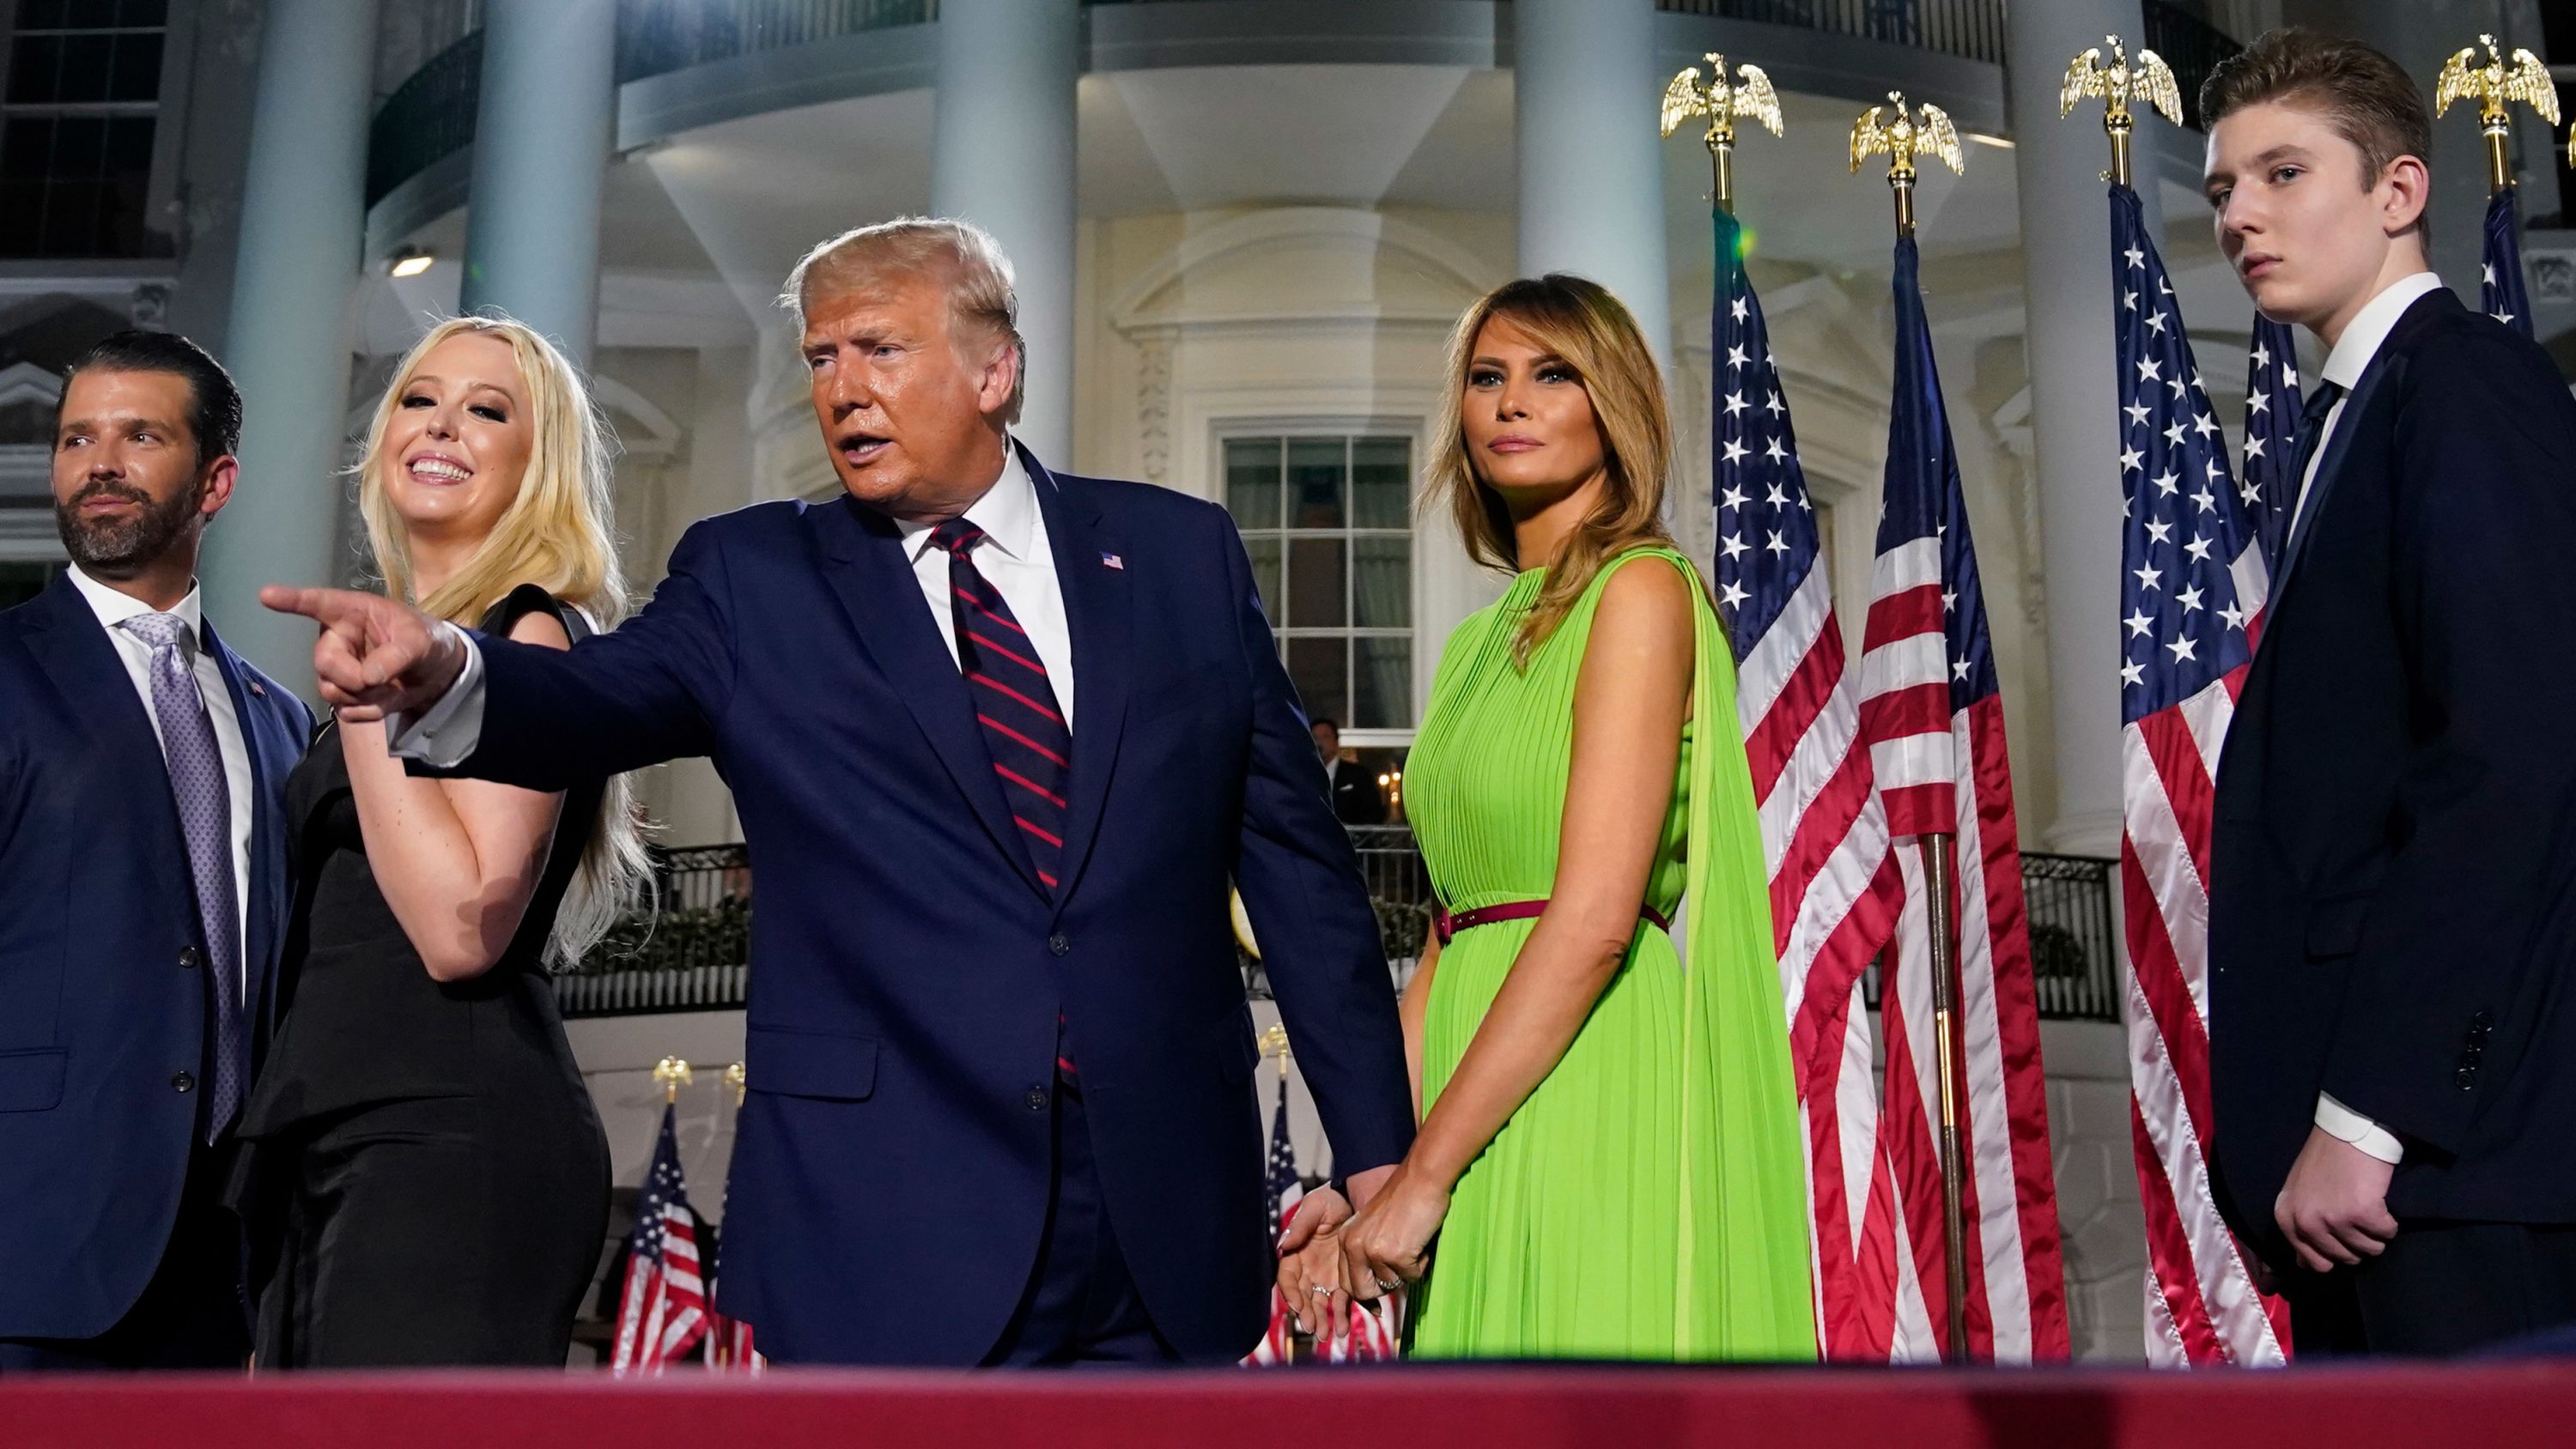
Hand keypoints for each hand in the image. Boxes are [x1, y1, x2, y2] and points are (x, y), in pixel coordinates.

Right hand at [260, 585, 465, 720]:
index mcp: (353, 613)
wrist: (438, 674)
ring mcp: (339, 668)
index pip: (319, 603)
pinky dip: (369, 712)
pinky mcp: (346, 694)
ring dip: (364, 697)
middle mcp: (338, 639)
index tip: (266, 595)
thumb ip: (396, 655)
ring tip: (390, 687)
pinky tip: (386, 700)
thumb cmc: (426, 641)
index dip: (292, 600)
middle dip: (352, 678)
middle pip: (324, 663)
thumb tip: (366, 677)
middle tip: (378, 680)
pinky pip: (346, 713)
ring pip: (330, 691)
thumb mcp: (421, 642)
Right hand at [1275, 1188, 1352, 1341]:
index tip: (1298, 1305)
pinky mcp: (1345, 1279)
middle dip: (1308, 1314)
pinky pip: (1345, 1299)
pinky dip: (1347, 1313)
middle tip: (1314, 1328)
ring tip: (1333, 1333)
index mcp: (1296, 1254)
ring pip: (1322, 1303)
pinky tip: (1351, 1325)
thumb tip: (1283, 1245)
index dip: (1291, 1294)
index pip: (1287, 1279)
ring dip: (1325, 1319)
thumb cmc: (1331, 1200)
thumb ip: (1300, 1226)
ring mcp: (1327, 1276)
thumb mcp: (1314, 1207)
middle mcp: (1309, 1269)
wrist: (1358, 1197)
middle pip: (1304, 1297)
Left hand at [1339, 1161, 1446, 1300]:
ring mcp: (1374, 1252)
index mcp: (1347, 1239)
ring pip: (1392, 1284)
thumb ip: (1368, 1254)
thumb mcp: (1374, 1227)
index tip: (1377, 1304)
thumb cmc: (1404, 1199)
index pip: (1347, 1283)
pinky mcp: (1396, 1254)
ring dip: (1407, 1270)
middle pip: (1363, 1292)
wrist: (1421, 1178)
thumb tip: (1375, 1291)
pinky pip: (1412, 1276)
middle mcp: (1355, 1247)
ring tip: (1412, 1242)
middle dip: (1384, 1289)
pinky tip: (1420, 1240)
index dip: (1365, 1294)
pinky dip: (1421, 1263)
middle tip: (1401, 1268)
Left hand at [2274, 1124, 2398, 1273]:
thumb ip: (2299, 1228)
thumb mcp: (2298, 1194)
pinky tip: (2379, 1200)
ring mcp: (2333, 1219)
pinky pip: (2387, 1234)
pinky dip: (2390, 1221)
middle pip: (2345, 1260)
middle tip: (2357, 1215)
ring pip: (2370, 1250)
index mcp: (2286, 1220)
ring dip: (2375, 1232)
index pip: (2313, 1264)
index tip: (2342, 1235)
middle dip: (2357, 1243)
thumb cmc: (2325, 1161)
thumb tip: (2304, 1265)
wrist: (2347, 1131)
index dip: (2334, 1254)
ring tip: (2367, 1204)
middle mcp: (2306, 1223)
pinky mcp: (2362, 1213)